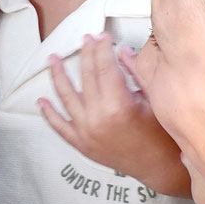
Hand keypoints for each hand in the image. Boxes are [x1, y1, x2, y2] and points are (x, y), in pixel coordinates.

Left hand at [38, 34, 190, 195]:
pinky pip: (60, 127)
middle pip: (86, 77)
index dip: (102, 48)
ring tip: (52, 59)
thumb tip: (121, 50)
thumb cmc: (163, 134)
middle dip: (85, 55)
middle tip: (84, 39)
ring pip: (67, 98)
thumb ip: (137, 73)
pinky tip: (41, 102)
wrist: (159, 168)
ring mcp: (87, 133)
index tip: (102, 35)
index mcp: (119, 105)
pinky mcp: (82, 145)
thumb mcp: (155, 100)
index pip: (105, 67)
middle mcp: (98, 118)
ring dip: (58, 76)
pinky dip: (49, 115)